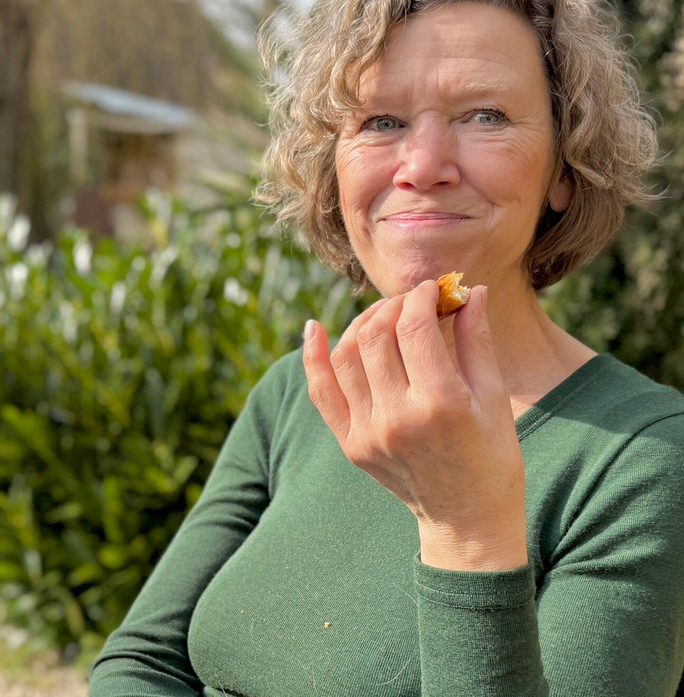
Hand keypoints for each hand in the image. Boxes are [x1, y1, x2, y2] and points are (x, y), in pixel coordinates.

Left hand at [303, 280, 527, 570]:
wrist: (467, 519)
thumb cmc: (492, 456)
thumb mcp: (494, 397)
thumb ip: (476, 340)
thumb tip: (468, 290)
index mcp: (440, 405)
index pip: (414, 327)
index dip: (421, 297)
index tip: (433, 288)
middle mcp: (396, 418)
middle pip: (375, 336)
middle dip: (393, 306)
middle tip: (412, 300)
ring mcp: (367, 433)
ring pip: (346, 356)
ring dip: (361, 324)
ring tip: (384, 315)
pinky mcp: (350, 444)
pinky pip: (321, 392)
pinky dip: (312, 358)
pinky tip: (313, 328)